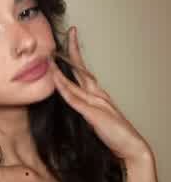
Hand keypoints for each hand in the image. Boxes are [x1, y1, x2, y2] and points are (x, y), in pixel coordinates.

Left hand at [52, 27, 151, 164]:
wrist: (130, 147)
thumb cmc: (114, 135)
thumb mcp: (94, 119)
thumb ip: (84, 110)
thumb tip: (72, 105)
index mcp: (97, 95)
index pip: (84, 71)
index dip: (76, 56)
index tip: (71, 41)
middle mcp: (97, 95)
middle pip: (82, 69)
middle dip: (74, 51)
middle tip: (69, 33)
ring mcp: (96, 103)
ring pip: (76, 83)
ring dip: (63, 71)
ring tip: (51, 58)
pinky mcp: (94, 114)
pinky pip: (76, 101)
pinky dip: (66, 90)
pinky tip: (57, 82)